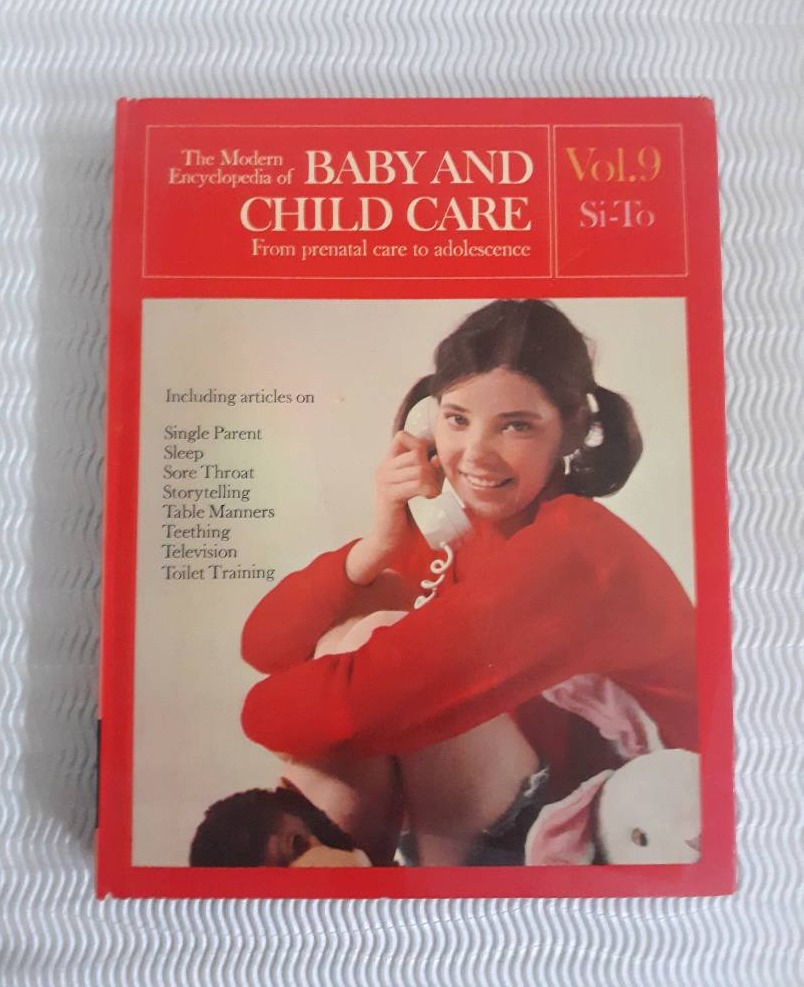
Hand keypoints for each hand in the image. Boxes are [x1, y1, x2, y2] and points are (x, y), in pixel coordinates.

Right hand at [346, 430, 440, 584]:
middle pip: (416, 452)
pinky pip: (417, 483)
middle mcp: (384, 468)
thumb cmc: (407, 515)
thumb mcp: (421, 487)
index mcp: (389, 464)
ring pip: (419, 468)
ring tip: (431, 495)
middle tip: (433, 487)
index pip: (402, 436)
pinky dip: (428, 490)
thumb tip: (438, 457)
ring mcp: (384, 480)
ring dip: (432, 482)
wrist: (390, 540)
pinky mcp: (389, 494)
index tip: (430, 463)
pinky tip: (428, 498)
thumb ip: (429, 471)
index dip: (420, 444)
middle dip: (431, 469)